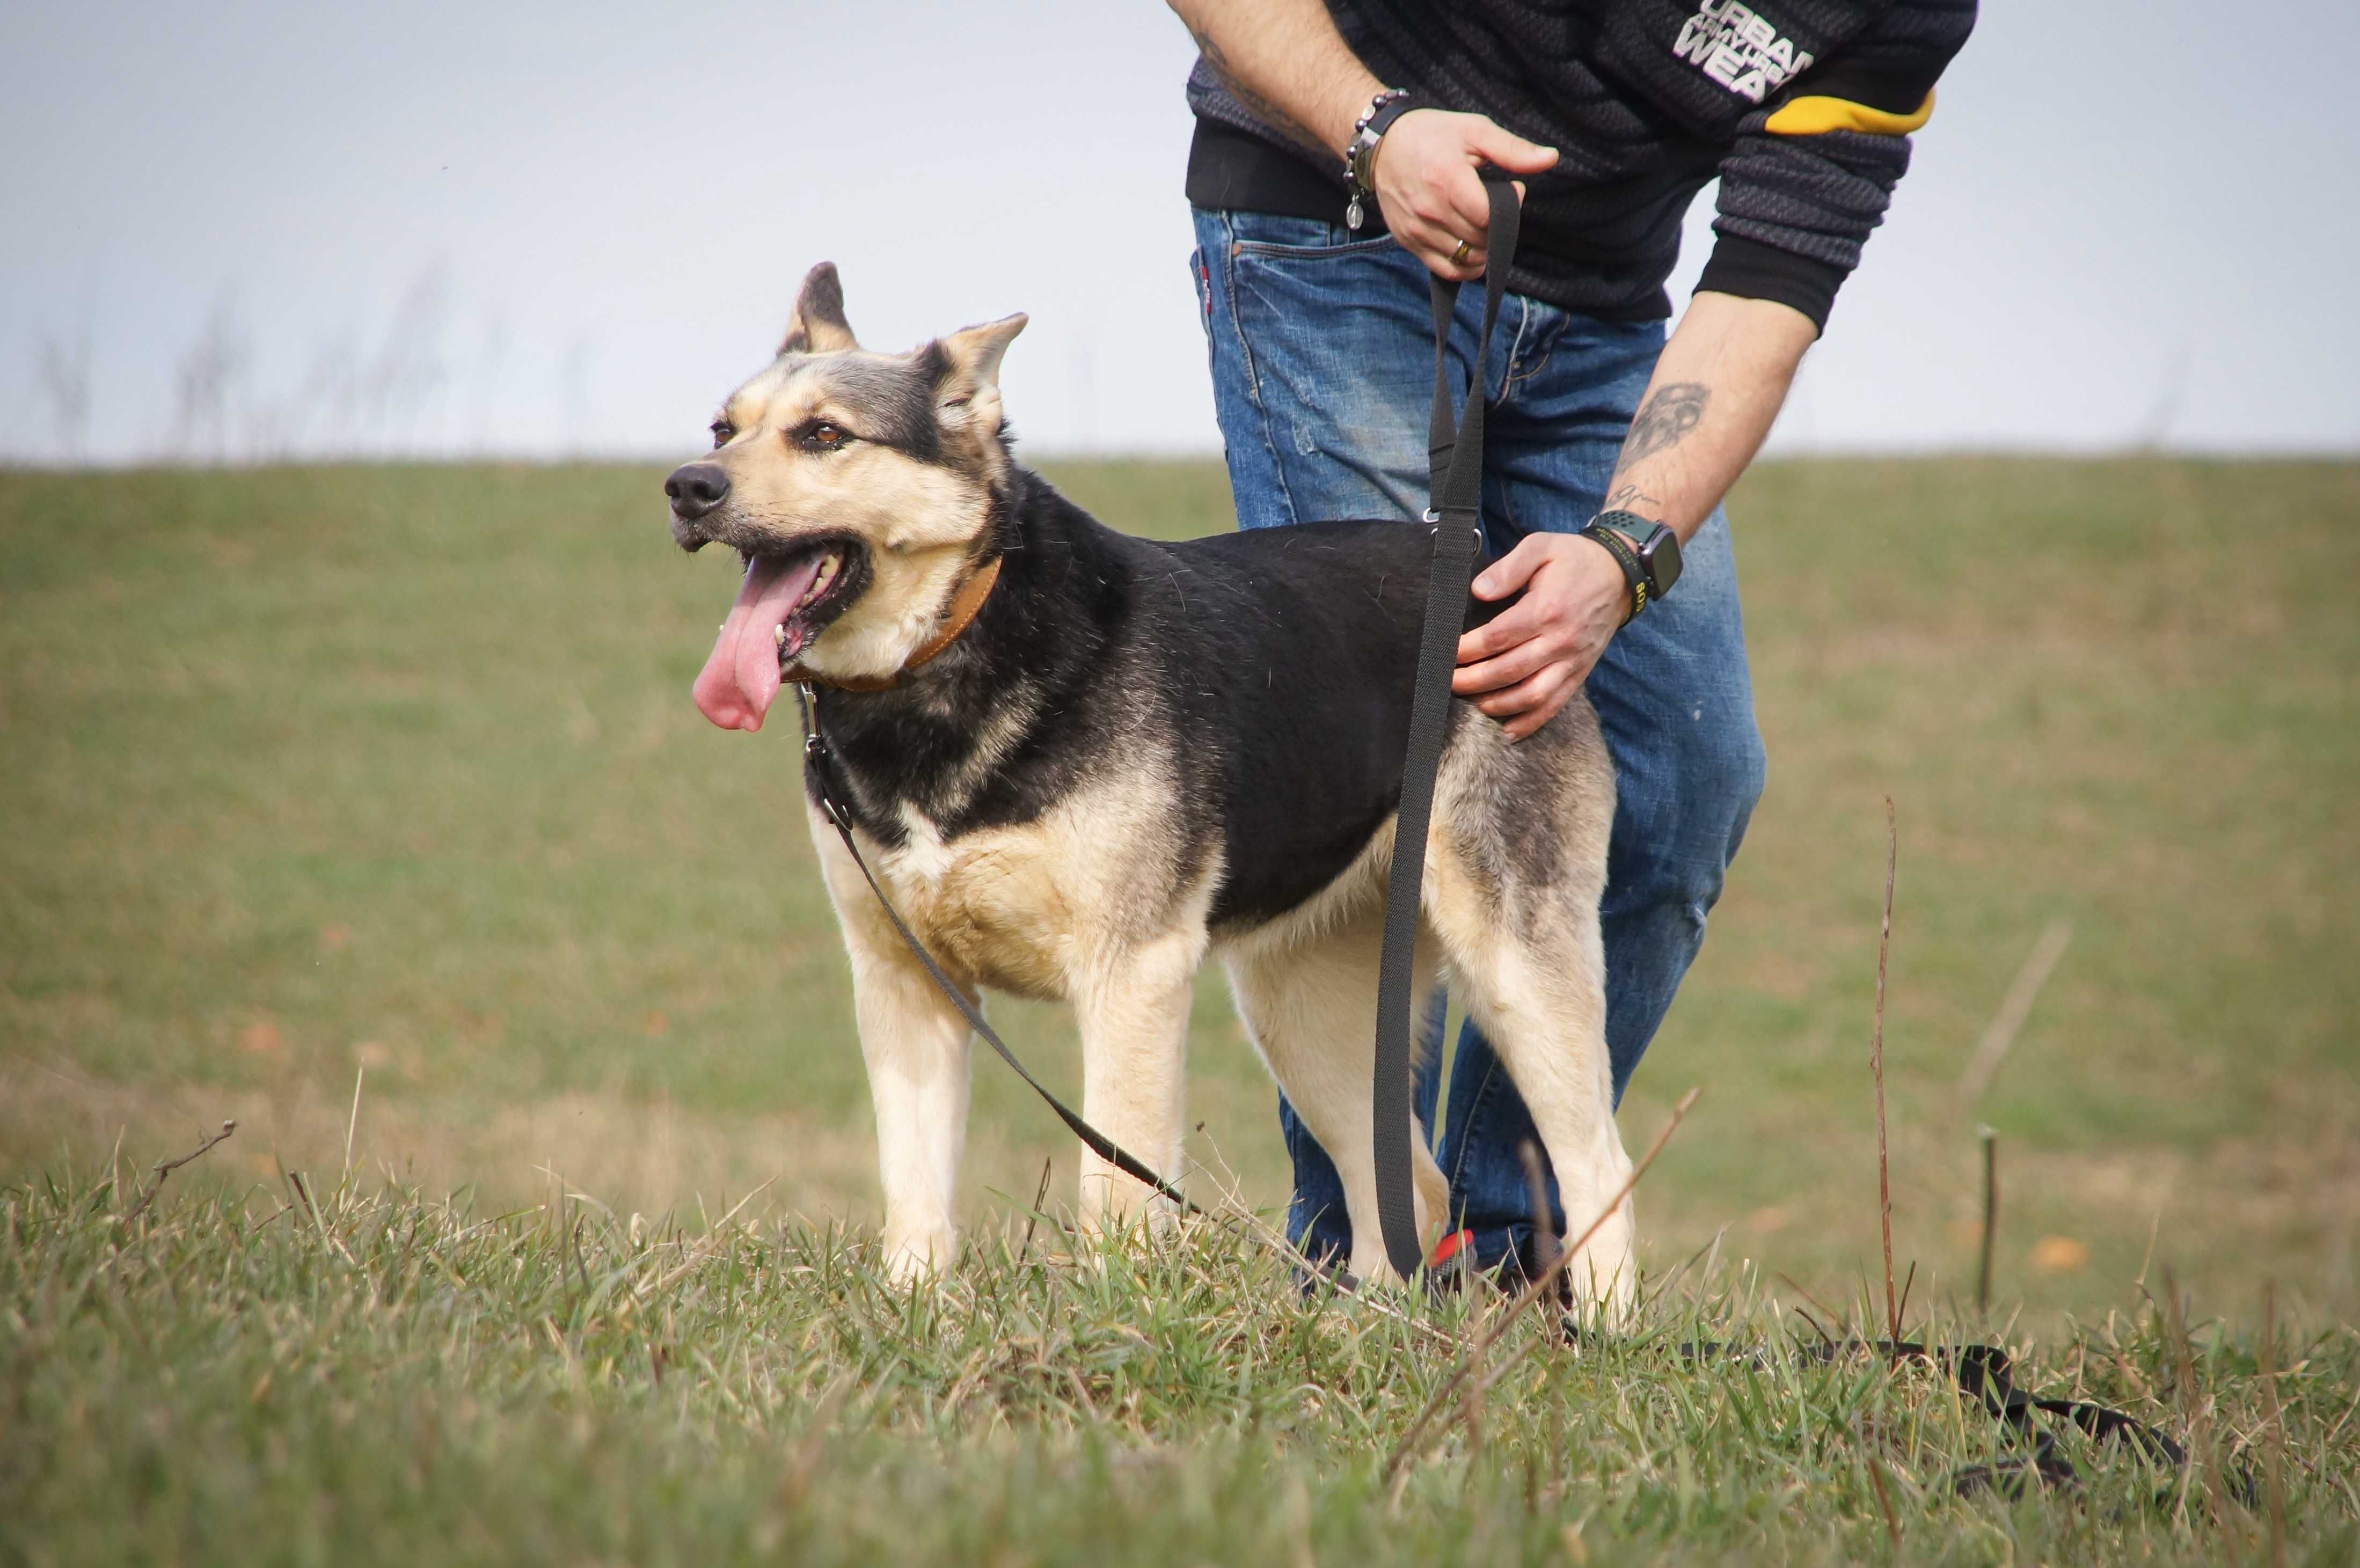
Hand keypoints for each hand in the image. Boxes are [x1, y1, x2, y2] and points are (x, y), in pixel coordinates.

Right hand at [1370, 109, 1556, 279]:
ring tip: (1485, 226)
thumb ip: (1513, 150)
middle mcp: (1430, 210)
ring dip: (1484, 249)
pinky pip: (1445, 269)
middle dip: (1498, 228)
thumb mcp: (1474, 131)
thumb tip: (1550, 159)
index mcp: (1448, 180)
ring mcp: (1417, 229)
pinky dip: (1465, 268)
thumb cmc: (1432, 135)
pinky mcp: (1409, 241)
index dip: (1509, 208)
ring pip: (1466, 258)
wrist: (1382, 146)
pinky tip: (1474, 253)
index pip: (1489, 217)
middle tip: (1497, 208)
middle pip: (1480, 240)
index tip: (1512, 190)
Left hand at [1453, 534, 1630, 740]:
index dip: (1468, 649)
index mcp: (1547, 609)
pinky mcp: (1580, 672)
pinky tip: (1508, 731)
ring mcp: (1572, 660)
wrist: (1620, 574)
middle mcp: (1561, 640)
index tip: (1447, 653)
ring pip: (1531, 695)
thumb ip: (1508, 568)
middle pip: (1509, 670)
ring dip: (1498, 705)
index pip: (1498, 637)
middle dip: (1474, 681)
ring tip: (1472, 704)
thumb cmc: (1574, 559)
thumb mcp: (1541, 546)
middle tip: (1449, 682)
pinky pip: (1555, 704)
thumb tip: (1478, 591)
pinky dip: (1531, 722)